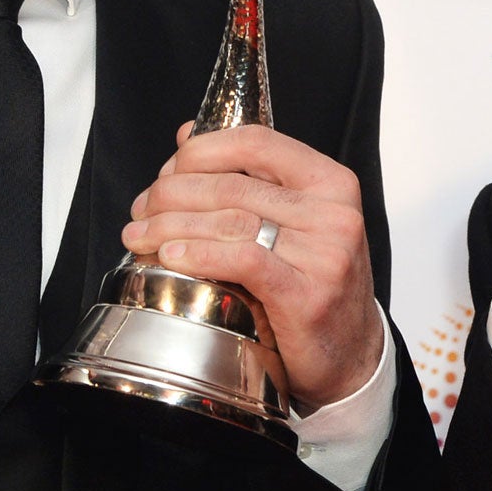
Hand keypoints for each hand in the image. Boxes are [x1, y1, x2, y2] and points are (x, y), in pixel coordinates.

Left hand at [121, 124, 383, 412]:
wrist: (351, 354)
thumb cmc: (314, 284)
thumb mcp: (293, 222)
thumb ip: (247, 180)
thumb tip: (187, 135)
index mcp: (330, 182)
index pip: (257, 142)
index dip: (202, 150)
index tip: (167, 170)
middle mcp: (333, 212)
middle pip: (234, 186)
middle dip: (173, 194)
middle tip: (142, 209)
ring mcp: (324, 253)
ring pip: (231, 222)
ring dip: (172, 227)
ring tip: (141, 236)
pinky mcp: (307, 294)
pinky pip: (242, 261)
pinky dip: (198, 255)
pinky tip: (171, 258)